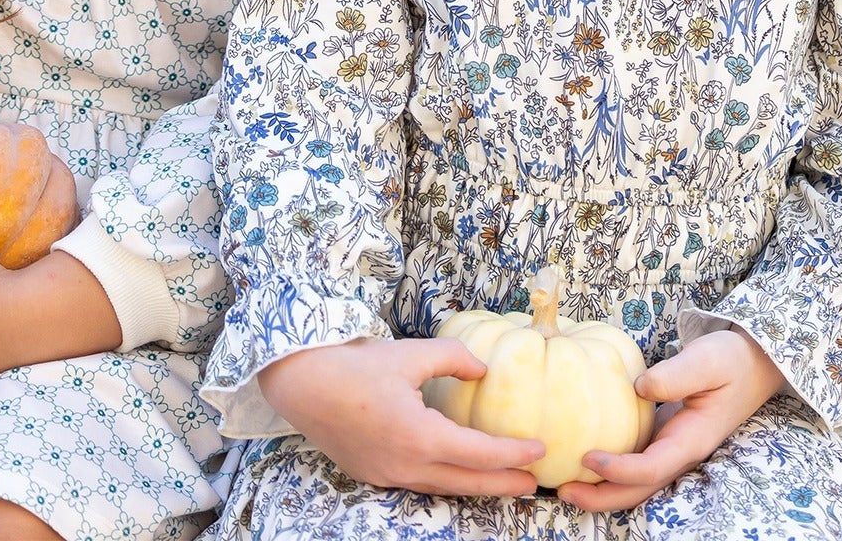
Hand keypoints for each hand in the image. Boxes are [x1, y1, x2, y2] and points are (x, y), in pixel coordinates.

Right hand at [258, 338, 543, 497]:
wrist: (302, 384)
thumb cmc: (355, 365)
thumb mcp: (409, 353)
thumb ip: (452, 359)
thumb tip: (483, 370)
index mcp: (419, 435)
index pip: (478, 452)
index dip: (512, 453)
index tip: (539, 450)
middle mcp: (406, 465)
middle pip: (466, 481)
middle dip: (503, 483)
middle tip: (533, 484)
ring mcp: (388, 475)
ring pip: (443, 488)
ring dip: (475, 485)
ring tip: (502, 482)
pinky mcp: (373, 474)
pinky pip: (419, 484)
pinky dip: (445, 481)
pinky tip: (455, 472)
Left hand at [559, 327, 784, 512]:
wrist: (753, 363)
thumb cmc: (730, 360)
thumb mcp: (707, 360)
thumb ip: (676, 375)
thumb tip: (639, 387)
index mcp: (692, 439)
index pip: (652, 468)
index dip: (619, 469)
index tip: (587, 457)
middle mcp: (681, 451)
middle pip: (640, 488)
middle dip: (602, 496)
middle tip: (562, 490)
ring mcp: (673, 446)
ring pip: (637, 480)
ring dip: (603, 488)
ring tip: (565, 483)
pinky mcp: (665, 435)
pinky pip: (637, 460)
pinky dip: (612, 467)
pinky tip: (586, 455)